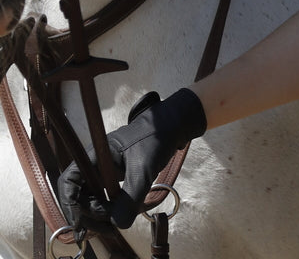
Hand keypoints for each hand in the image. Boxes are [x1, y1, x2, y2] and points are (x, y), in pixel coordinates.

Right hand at [57, 88, 206, 229]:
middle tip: (106, 227)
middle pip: (78, 195)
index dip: (70, 204)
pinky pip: (105, 199)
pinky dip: (109, 211)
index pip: (69, 181)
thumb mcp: (143, 168)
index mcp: (94, 155)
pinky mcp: (114, 180)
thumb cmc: (155, 139)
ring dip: (99, 215)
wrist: (173, 127)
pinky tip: (118, 219)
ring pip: (91, 200)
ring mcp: (104, 173)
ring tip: (113, 226)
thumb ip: (131, 196)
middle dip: (88, 215)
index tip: (79, 223)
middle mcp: (95, 165)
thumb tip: (119, 225)